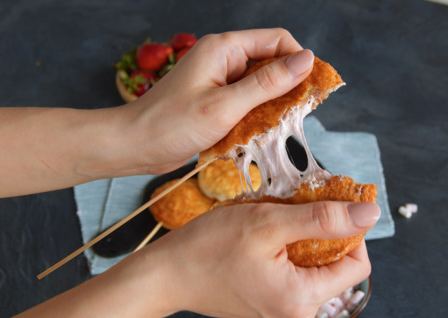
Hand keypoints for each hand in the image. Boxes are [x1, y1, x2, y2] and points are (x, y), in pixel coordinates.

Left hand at [114, 28, 314, 174]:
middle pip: (271, 62)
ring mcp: (219, 79)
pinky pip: (248, 101)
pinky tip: (256, 132)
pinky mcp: (217, 99)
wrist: (134, 146)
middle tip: (297, 114)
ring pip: (262, 84)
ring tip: (274, 126)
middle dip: (288, 86)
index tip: (313, 90)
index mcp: (224, 48)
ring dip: (273, 104)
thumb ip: (267, 84)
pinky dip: (258, 115)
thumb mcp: (225, 105)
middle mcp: (223, 58)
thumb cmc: (171, 124)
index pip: (277, 41)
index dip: (299, 61)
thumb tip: (307, 61)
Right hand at [142, 201, 378, 317]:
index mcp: (302, 301)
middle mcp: (299, 317)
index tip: (326, 206)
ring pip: (316, 268)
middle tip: (290, 212)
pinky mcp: (274, 308)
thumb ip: (323, 219)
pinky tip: (265, 240)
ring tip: (271, 227)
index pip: (357, 265)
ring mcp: (285, 315)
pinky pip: (297, 275)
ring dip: (303, 240)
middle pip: (336, 266)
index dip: (348, 230)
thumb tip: (370, 214)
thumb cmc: (208, 249)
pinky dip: (289, 252)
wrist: (166, 275)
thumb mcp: (268, 223)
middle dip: (320, 233)